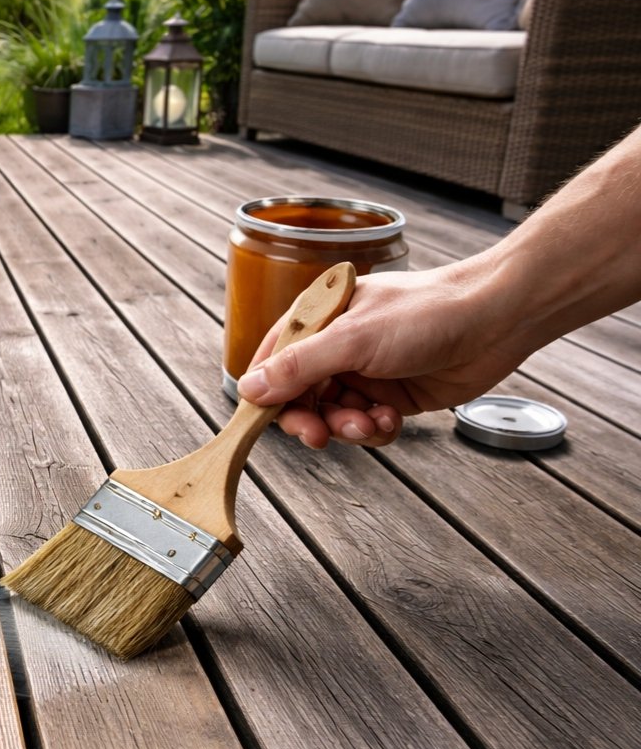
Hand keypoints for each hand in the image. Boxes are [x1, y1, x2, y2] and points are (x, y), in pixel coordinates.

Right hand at [236, 265, 527, 448]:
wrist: (499, 318)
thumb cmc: (429, 312)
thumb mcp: (353, 339)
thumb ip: (300, 366)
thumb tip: (249, 388)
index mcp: (320, 320)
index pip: (273, 361)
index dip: (265, 394)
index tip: (261, 422)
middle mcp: (338, 346)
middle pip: (301, 397)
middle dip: (310, 419)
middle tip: (319, 436)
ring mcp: (366, 372)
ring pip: (334, 416)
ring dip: (348, 427)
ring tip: (371, 422)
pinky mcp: (394, 396)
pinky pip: (367, 425)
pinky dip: (376, 430)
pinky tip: (392, 420)